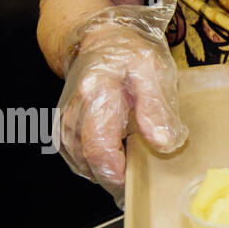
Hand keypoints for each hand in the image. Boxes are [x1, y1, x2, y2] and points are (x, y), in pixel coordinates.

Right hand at [58, 4, 187, 205]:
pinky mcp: (65, 124)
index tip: (135, 184)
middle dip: (111, 179)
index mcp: (96, 94)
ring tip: (128, 178)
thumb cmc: (128, 53)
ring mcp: (65, 118)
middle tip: (137, 189)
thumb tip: (163, 144)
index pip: (98, 146)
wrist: (98, 38)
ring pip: (79, 160)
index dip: (115, 172)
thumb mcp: (152, 69)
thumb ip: (156, 107)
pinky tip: (113, 165)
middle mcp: (73, 110)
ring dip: (102, 172)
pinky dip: (93, 164)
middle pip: (86, 159)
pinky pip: (75, 153)